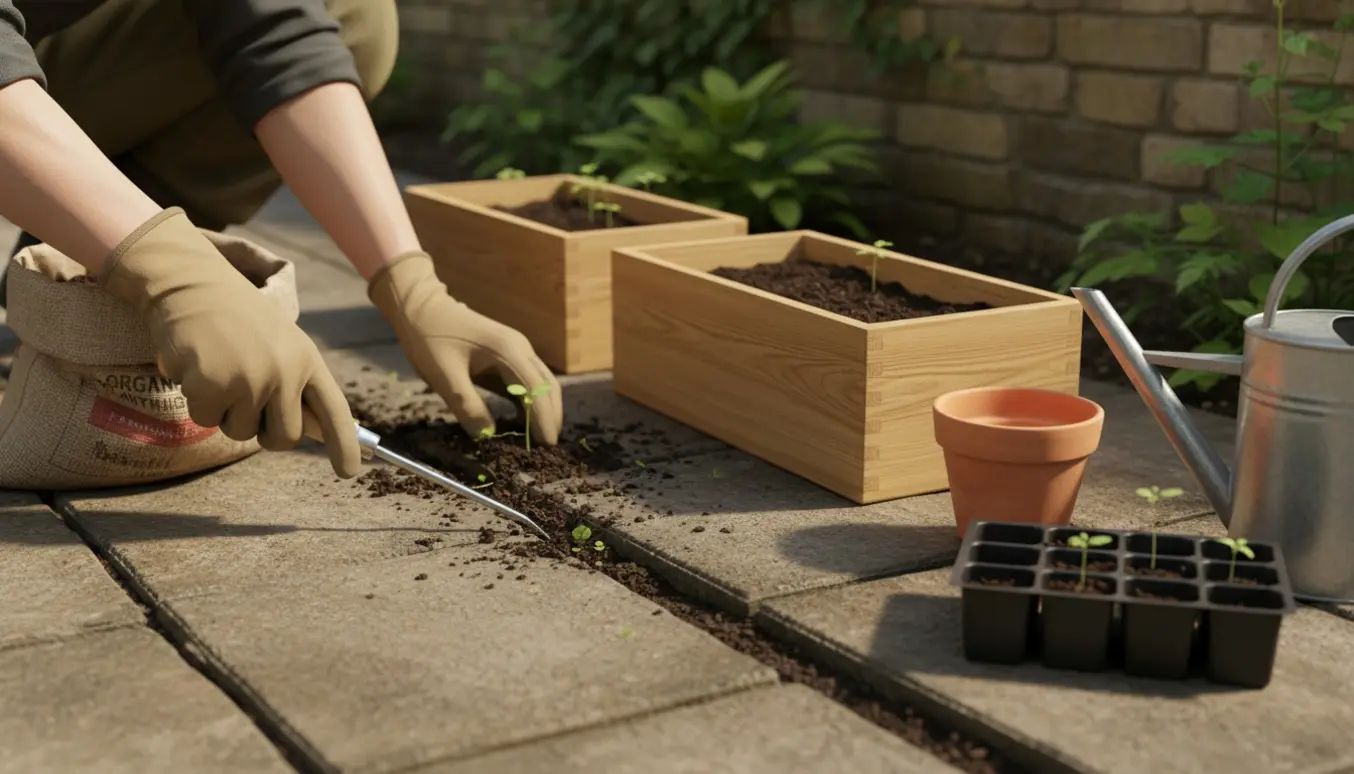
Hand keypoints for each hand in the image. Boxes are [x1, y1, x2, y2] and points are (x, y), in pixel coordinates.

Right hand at [100, 209, 362, 476]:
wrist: (191, 282)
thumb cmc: (236, 317)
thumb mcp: (280, 343)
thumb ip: (295, 384)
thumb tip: (313, 432)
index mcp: (307, 360)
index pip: (334, 411)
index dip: (345, 445)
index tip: (350, 473)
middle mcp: (285, 372)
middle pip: (283, 438)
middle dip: (262, 430)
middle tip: (243, 396)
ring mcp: (250, 380)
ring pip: (240, 431)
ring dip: (224, 410)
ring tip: (219, 367)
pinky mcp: (213, 386)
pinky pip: (206, 419)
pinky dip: (196, 400)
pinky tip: (197, 366)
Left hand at [368, 252, 561, 443]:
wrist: (422, 309)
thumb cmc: (430, 340)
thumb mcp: (444, 377)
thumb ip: (467, 406)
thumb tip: (488, 436)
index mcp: (508, 352)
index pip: (537, 389)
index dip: (544, 418)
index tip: (547, 445)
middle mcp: (520, 349)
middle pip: (548, 386)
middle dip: (551, 416)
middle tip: (548, 448)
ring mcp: (516, 350)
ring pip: (542, 384)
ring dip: (544, 410)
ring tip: (539, 439)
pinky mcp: (507, 356)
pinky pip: (527, 382)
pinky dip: (530, 403)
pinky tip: (523, 422)